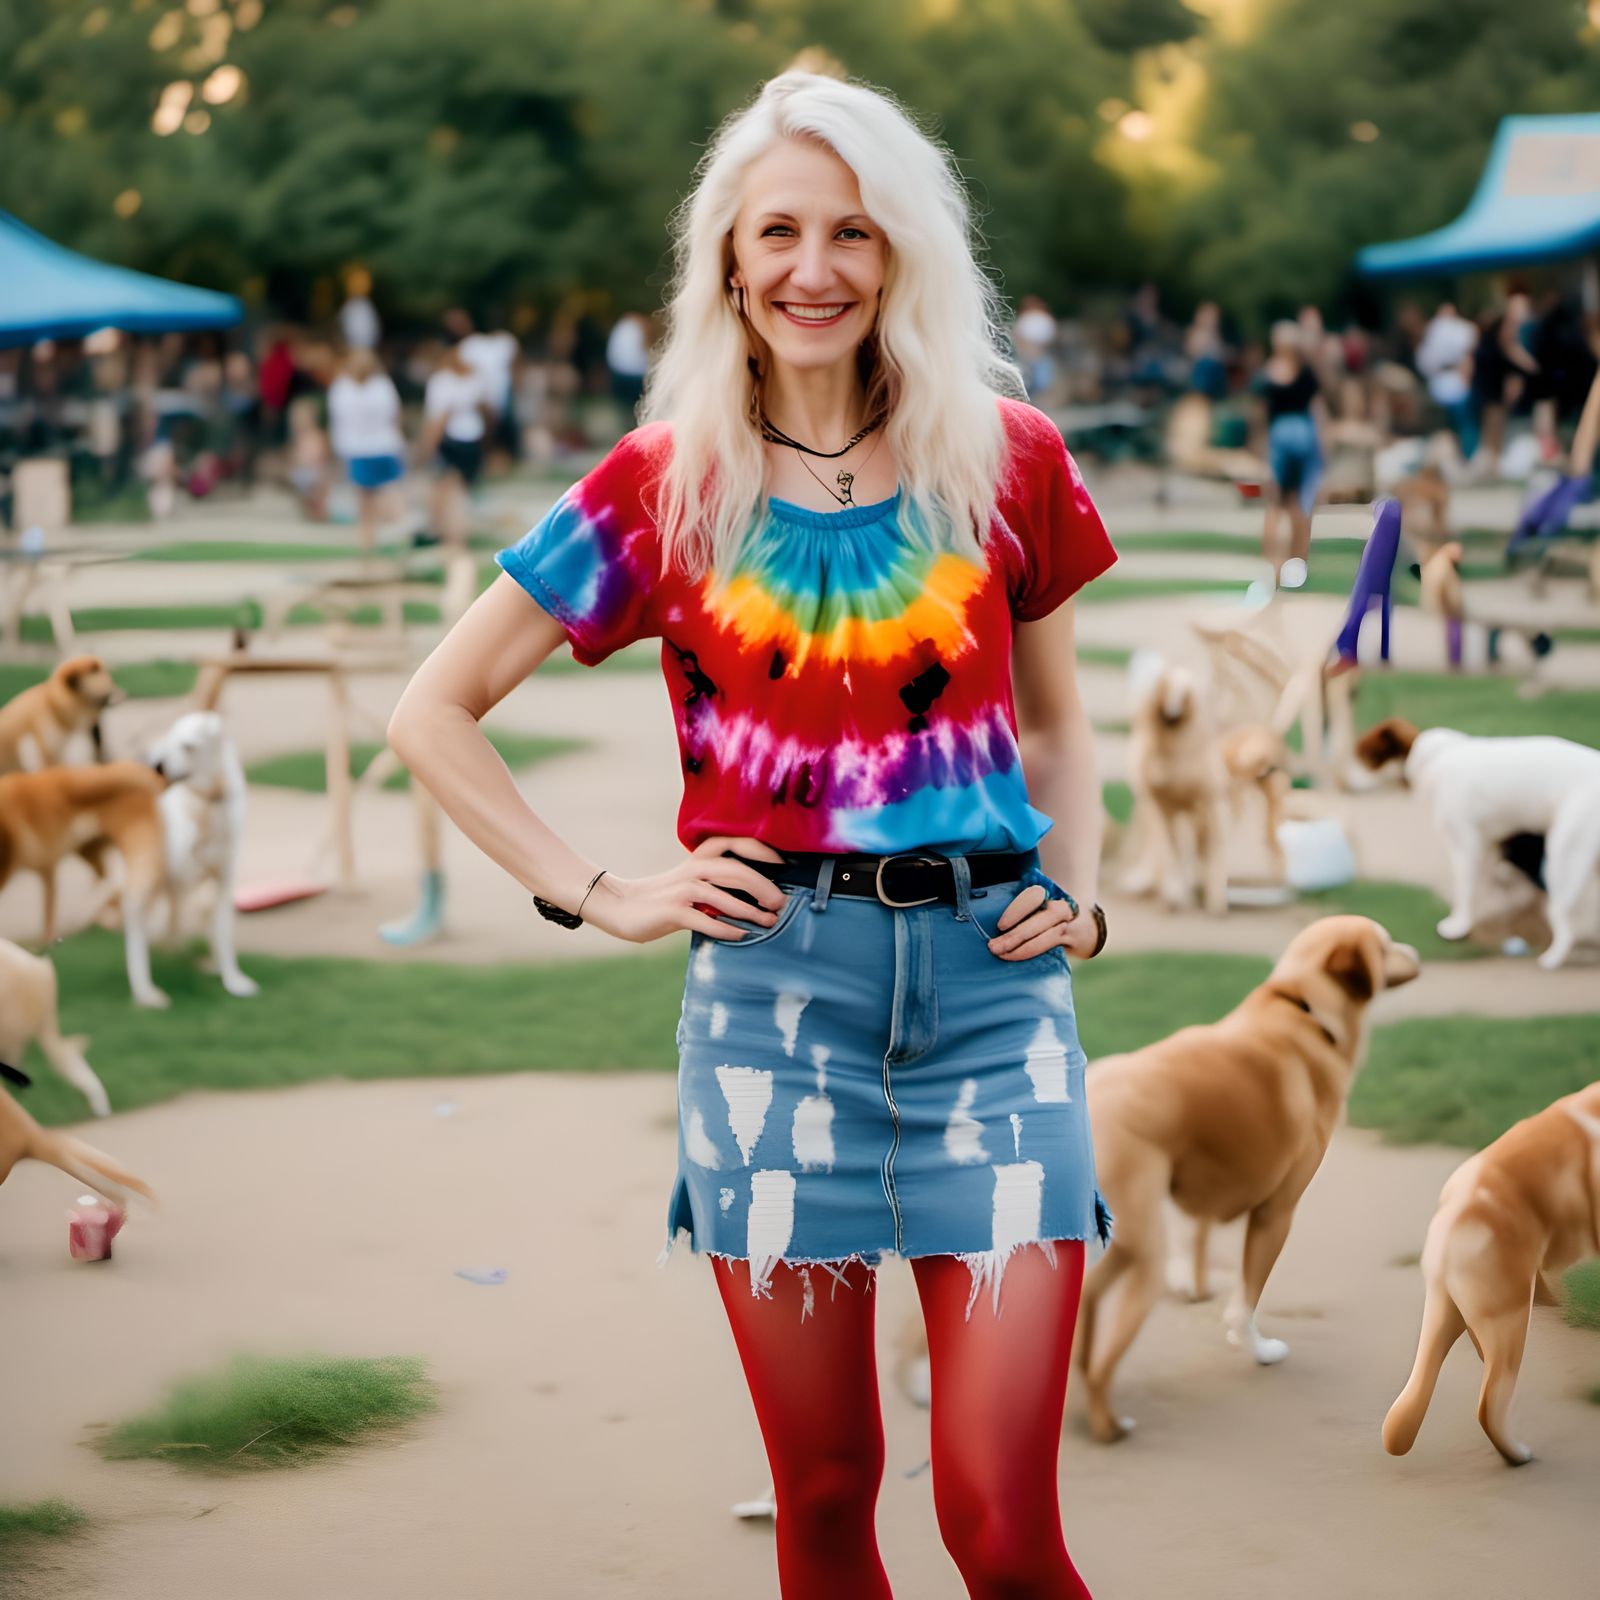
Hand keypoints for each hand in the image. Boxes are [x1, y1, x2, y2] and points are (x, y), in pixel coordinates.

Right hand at [580, 836, 789, 943]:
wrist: (619, 907)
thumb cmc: (662, 897)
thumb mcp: (690, 882)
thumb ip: (716, 883)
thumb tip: (756, 896)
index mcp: (697, 859)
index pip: (732, 843)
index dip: (759, 849)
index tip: (782, 862)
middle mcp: (692, 870)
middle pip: (734, 870)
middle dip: (762, 885)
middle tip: (780, 903)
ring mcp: (681, 890)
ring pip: (722, 895)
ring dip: (749, 910)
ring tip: (769, 922)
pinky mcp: (672, 912)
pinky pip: (705, 920)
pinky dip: (725, 929)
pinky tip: (741, 936)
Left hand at [987, 883, 1098, 961]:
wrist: (1083, 922)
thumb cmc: (1045, 910)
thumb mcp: (1034, 899)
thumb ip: (1017, 904)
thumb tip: (984, 912)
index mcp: (1049, 892)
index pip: (1033, 897)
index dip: (1017, 911)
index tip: (1000, 926)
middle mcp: (1061, 907)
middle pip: (1039, 921)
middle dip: (1014, 936)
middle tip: (993, 947)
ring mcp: (1068, 925)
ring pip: (1047, 938)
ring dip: (1022, 949)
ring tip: (1001, 954)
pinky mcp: (1071, 942)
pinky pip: (1051, 949)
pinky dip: (1032, 955)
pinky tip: (1017, 959)